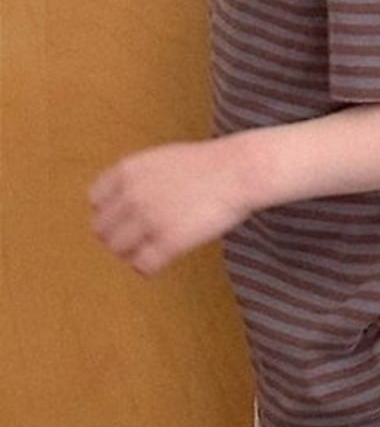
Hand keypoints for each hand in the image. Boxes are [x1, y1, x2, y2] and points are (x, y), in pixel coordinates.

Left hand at [89, 140, 254, 276]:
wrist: (237, 171)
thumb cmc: (209, 165)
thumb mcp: (161, 159)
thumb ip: (139, 178)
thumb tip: (126, 201)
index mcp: (126, 171)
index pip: (95, 202)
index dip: (111, 213)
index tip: (128, 219)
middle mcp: (131, 195)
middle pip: (102, 230)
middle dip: (120, 236)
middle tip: (141, 240)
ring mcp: (148, 219)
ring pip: (118, 250)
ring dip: (132, 253)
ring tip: (152, 250)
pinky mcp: (168, 241)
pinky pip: (142, 265)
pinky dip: (148, 267)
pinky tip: (162, 260)